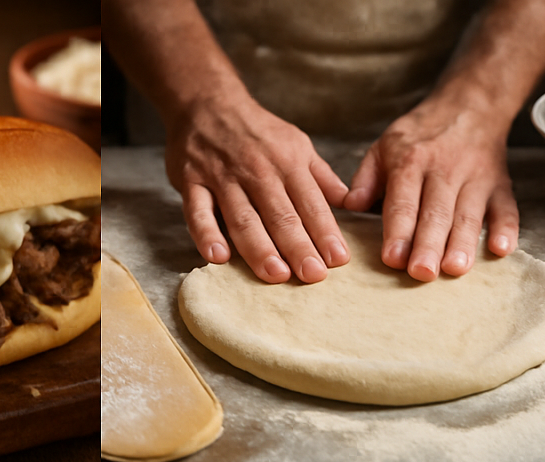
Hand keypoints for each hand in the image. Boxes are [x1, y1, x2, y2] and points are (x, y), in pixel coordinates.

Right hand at [166, 94, 350, 283]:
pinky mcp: (192, 182)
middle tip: (312, 276)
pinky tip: (218, 257)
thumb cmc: (258, 131)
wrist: (207, 102)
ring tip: (276, 274)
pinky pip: (198, 211)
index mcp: (288, 163)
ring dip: (260, 247)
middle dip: (298, 247)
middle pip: (280, 215)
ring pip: (243, 217)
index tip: (338, 259)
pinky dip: (206, 234)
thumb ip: (322, 177)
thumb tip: (352, 204)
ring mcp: (222, 177)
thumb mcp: (298, 144)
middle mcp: (258, 170)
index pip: (311, 203)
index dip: (325, 232)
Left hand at [343, 98, 517, 281]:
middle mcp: (445, 169)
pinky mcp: (500, 185)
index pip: (403, 201)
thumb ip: (365, 178)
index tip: (393, 258)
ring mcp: (476, 178)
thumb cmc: (421, 135)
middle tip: (421, 272)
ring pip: (468, 215)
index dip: (398, 230)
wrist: (470, 105)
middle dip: (429, 244)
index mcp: (411, 161)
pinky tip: (501, 250)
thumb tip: (351, 206)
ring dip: (463, 243)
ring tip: (455, 269)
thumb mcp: (384, 146)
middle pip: (436, 212)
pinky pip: (506, 208)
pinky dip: (506, 229)